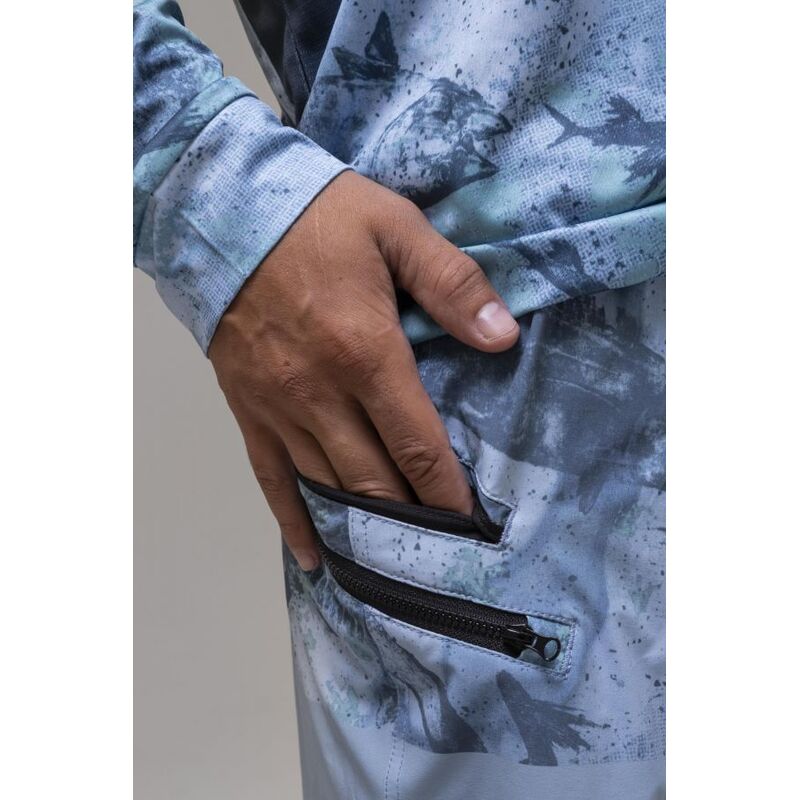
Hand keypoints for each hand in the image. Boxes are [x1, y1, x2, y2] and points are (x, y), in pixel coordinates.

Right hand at [208, 171, 518, 569]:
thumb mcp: (396, 228)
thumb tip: (503, 335)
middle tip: (443, 548)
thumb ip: (452, 284)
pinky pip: (271, 478)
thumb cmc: (315, 216)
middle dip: (412, 518)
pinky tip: (317, 556)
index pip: (416, 443)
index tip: (470, 523)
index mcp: (364, 351)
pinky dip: (295, 521)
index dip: (446, 490)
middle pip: (373, 478)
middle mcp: (319, 392)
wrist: (222, 210)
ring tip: (395, 558)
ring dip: (364, 526)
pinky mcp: (247, 409)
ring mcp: (278, 407)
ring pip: (327, 486)